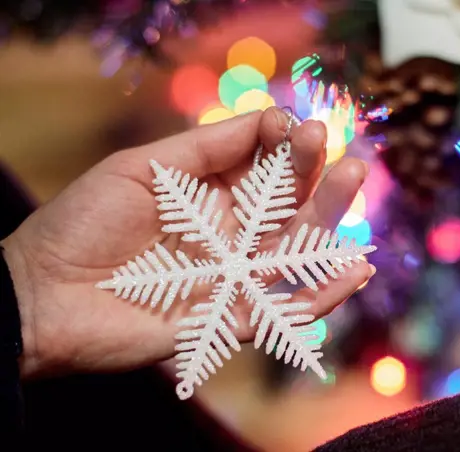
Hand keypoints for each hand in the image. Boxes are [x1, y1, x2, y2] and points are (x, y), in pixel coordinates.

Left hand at [2, 107, 372, 378]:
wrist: (44, 293)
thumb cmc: (83, 223)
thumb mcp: (145, 168)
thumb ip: (206, 146)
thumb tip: (270, 116)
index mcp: (211, 196)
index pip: (263, 169)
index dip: (285, 147)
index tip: (295, 125)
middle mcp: (230, 236)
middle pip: (288, 207)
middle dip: (316, 177)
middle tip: (344, 153)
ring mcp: (233, 277)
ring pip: (294, 250)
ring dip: (328, 219)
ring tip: (352, 180)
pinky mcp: (229, 319)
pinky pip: (283, 310)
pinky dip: (321, 295)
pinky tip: (354, 270)